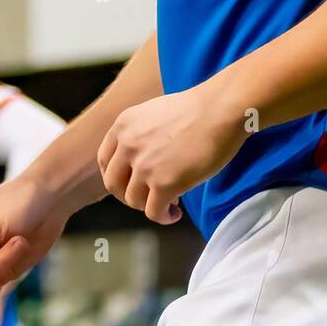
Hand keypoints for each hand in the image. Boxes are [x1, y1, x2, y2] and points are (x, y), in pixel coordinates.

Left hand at [97, 85, 244, 224]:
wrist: (221, 109)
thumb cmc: (199, 108)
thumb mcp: (155, 112)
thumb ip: (142, 133)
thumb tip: (145, 157)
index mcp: (124, 125)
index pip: (105, 160)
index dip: (117, 176)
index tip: (130, 183)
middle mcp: (128, 146)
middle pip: (113, 184)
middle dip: (128, 195)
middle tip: (148, 197)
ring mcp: (144, 166)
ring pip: (133, 201)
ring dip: (149, 206)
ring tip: (169, 203)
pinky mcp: (164, 184)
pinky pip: (154, 212)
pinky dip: (163, 217)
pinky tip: (175, 214)